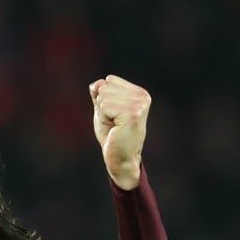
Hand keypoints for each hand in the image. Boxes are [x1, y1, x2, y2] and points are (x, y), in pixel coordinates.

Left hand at [90, 75, 150, 189]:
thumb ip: (99, 94)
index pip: (108, 81)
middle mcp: (142, 96)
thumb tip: (97, 84)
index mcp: (139, 93)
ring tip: (114, 126)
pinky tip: (115, 129)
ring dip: (103, 114)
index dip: (103, 100)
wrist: (121, 159)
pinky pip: (105, 106)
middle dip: (102, 107)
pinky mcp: (133, 114)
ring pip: (103, 97)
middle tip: (113, 123)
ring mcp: (139, 104)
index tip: (113, 116)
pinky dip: (104, 119)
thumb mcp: (103, 110)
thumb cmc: (112, 136)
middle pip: (105, 87)